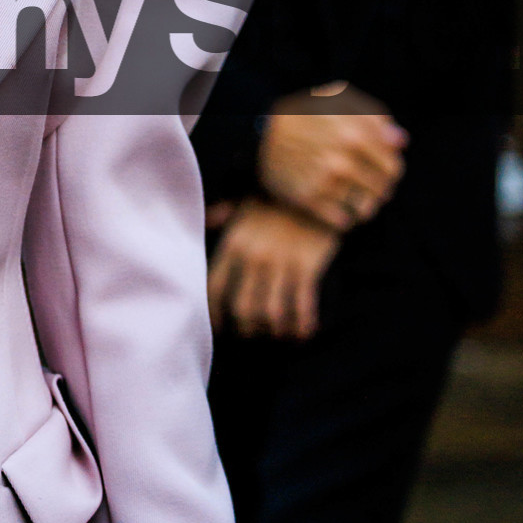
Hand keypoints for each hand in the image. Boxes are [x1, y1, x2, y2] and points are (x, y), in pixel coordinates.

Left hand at [208, 199, 339, 338]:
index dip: (215, 315)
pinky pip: (301, 307)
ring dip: (274, 331)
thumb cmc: (277, 197)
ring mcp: (280, 262)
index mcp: (233, 244)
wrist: (314, 188)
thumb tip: (207, 219)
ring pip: (270, 313)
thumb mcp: (244, 203)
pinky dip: (300, 326)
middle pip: (242, 309)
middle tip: (254, 334)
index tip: (222, 327)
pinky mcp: (307, 266)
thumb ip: (221, 214)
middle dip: (247, 329)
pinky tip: (302, 332)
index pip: (214, 289)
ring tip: (278, 334)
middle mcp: (253, 256)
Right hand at [258, 84, 406, 229]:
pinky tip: (338, 211)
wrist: (256, 137)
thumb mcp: (334, 101)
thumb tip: (400, 141)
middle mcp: (343, 159)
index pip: (393, 165)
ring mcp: (326, 183)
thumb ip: (371, 115)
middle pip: (382, 188)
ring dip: (365, 207)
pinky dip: (344, 219)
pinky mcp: (309, 201)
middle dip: (380, 189)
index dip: (390, 169)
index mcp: (355, 134)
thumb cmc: (300, 116)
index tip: (380, 170)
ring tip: (356, 202)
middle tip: (369, 188)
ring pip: (365, 208)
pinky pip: (341, 221)